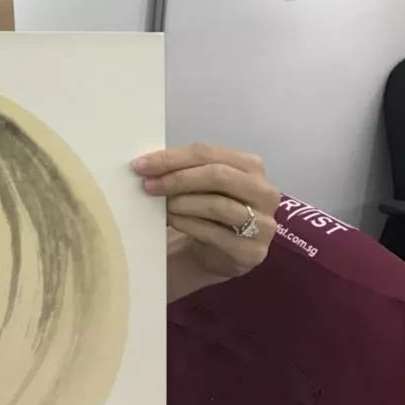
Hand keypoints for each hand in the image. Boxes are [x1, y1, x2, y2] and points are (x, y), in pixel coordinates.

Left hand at [134, 142, 279, 288]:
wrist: (221, 252)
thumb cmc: (209, 209)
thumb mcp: (201, 185)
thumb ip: (185, 170)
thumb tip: (147, 165)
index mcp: (250, 165)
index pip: (207, 152)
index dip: (172, 157)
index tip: (141, 165)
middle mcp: (264, 191)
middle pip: (217, 175)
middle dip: (177, 178)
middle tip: (148, 186)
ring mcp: (263, 223)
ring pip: (218, 205)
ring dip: (182, 203)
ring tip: (162, 206)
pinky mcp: (252, 250)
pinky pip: (215, 233)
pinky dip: (188, 224)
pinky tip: (172, 222)